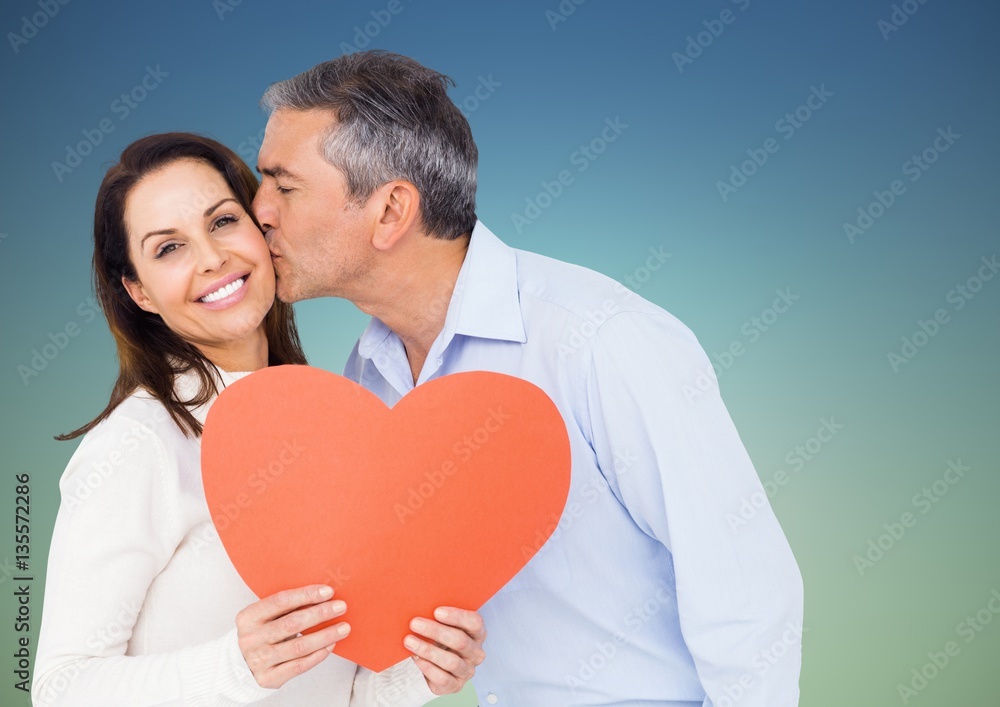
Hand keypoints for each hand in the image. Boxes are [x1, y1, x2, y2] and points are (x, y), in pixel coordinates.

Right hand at [235, 584, 349, 688]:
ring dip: (325, 635)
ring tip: (343, 628)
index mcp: (248, 617)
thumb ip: (286, 607)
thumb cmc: (261, 633)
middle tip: (340, 607)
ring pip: (299, 646)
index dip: (306, 595)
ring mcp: (259, 660)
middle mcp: (251, 639)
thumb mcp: (265, 617)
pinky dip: (318, 654)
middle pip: (292, 623)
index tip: (328, 591)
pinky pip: (300, 665)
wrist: (241, 665)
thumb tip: (323, 595)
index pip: (281, 601)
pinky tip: (330, 645)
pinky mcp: (269, 677)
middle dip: (320, 613)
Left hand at [404, 607, 485, 694]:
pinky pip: (442, 678)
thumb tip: (421, 605)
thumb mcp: (442, 626)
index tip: (436, 611)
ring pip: (451, 661)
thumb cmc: (439, 639)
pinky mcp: (456, 686)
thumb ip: (438, 617)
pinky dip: (427, 667)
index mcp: (477, 634)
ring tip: (409, 641)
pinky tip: (415, 658)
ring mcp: (467, 671)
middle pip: (460, 641)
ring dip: (428, 650)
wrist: (433, 665)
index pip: (474, 623)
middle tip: (415, 623)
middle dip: (435, 631)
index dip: (457, 616)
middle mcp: (476, 653)